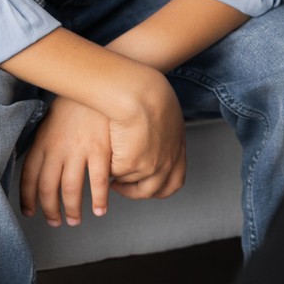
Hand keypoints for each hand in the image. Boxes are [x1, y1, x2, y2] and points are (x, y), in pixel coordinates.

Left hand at [20, 97, 111, 226]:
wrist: (98, 84)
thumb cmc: (75, 104)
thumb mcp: (50, 122)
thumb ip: (44, 144)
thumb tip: (38, 166)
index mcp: (42, 142)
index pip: (28, 177)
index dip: (27, 198)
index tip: (29, 212)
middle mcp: (57, 149)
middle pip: (48, 188)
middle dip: (50, 210)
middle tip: (55, 221)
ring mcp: (79, 150)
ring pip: (71, 189)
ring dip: (72, 210)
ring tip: (74, 220)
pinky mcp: (101, 150)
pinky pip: (98, 182)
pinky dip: (99, 199)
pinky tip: (100, 209)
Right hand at [107, 68, 187, 200]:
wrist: (139, 91)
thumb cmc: (148, 92)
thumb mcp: (165, 114)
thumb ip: (163, 132)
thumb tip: (156, 138)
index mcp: (178, 150)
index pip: (174, 182)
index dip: (158, 188)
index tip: (144, 185)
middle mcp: (168, 162)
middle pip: (153, 191)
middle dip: (135, 192)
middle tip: (120, 186)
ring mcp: (152, 165)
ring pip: (133, 184)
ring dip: (121, 180)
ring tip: (109, 171)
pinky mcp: (132, 164)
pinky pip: (117, 174)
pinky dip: (110, 169)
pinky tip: (105, 158)